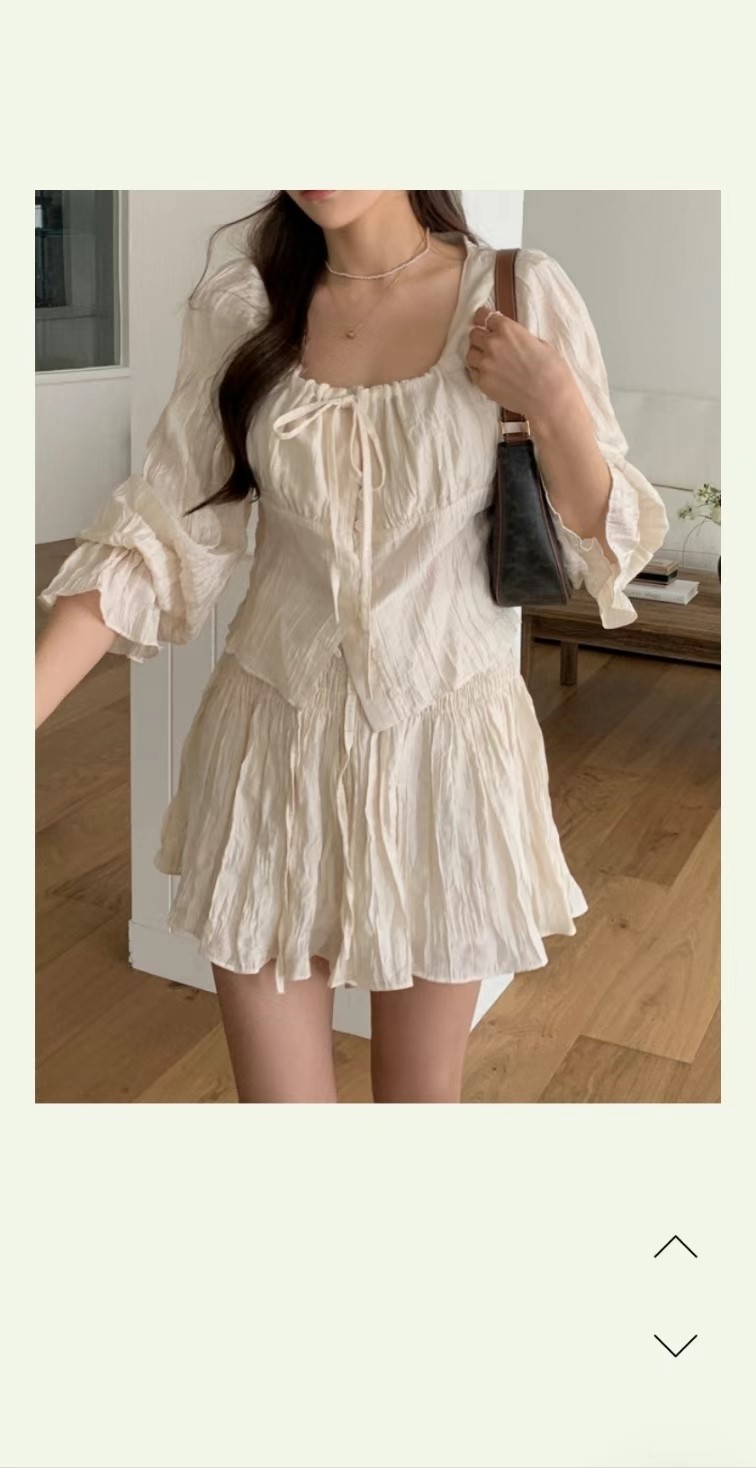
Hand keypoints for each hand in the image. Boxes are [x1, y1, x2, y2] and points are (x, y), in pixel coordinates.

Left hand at [465, 305, 569, 421]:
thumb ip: (519, 337)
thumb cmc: (552, 370)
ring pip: (470, 354)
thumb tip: (511, 338)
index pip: (484, 316)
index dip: (483, 318)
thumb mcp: (539, 342)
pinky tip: (490, 375)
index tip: (483, 321)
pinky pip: (472, 372)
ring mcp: (485, 364)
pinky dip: (478, 372)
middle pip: (474, 334)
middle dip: (481, 337)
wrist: (550, 399)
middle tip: (489, 344)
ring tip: (490, 362)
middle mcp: (492, 344)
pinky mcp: (482, 382)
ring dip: (478, 355)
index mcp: (507, 329)